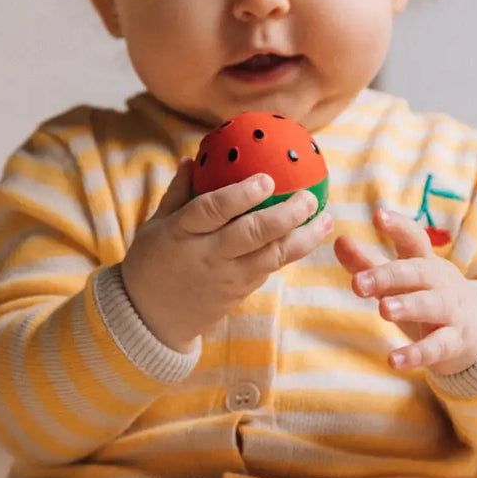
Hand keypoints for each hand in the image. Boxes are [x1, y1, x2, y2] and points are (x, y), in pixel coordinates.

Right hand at [121, 158, 333, 350]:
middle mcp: (209, 255)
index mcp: (183, 233)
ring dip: (303, 238)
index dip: (242, 195)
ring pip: (271, 256)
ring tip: (326, 218)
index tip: (268, 180)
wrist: (151, 319)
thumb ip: (177, 193)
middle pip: (252, 234)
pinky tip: (310, 236)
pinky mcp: (240, 291)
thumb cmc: (150, 264)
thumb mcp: (155, 226)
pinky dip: (291, 252)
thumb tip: (192, 158)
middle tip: (310, 197)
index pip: (213, 210)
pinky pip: (269, 269)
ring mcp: (228, 276)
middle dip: (285, 215)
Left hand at [334, 208, 476, 375]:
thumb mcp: (401, 280)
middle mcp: (440, 282)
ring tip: (384, 310)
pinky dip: (416, 355)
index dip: (398, 226)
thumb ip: (368, 263)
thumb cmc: (428, 297)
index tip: (378, 216)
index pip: (414, 238)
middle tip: (359, 283)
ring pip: (431, 305)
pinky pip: (436, 347)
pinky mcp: (454, 341)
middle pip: (417, 273)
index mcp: (425, 262)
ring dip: (408, 306)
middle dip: (388, 276)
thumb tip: (339, 239)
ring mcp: (450, 311)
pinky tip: (394, 360)